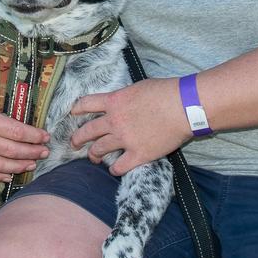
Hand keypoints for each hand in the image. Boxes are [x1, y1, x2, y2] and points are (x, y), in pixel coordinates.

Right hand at [0, 64, 49, 181]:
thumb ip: (12, 93)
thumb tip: (36, 100)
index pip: (17, 133)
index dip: (34, 137)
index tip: (46, 137)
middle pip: (10, 151)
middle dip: (31, 153)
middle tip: (44, 152)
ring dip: (17, 167)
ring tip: (32, 164)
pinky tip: (8, 176)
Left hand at [70, 77, 190, 175]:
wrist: (183, 107)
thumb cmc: (165, 92)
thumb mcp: (137, 88)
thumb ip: (124, 97)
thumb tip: (120, 102)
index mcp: (114, 102)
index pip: (86, 104)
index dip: (77, 109)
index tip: (73, 114)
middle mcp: (114, 121)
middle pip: (87, 131)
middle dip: (77, 138)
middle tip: (74, 143)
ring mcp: (125, 139)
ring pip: (99, 150)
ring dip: (94, 155)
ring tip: (93, 158)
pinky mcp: (138, 154)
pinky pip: (120, 166)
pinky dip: (115, 169)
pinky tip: (115, 169)